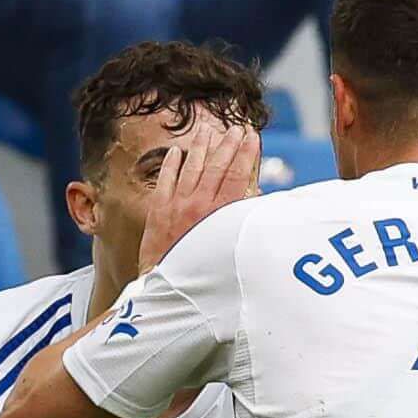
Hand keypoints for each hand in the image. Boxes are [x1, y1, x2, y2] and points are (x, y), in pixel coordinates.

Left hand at [139, 115, 259, 272]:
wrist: (168, 289)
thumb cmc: (207, 275)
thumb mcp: (233, 248)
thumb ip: (244, 221)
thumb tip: (258, 199)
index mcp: (221, 214)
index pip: (238, 175)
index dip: (246, 153)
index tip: (252, 135)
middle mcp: (198, 205)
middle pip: (217, 166)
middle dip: (228, 144)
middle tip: (236, 128)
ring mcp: (176, 205)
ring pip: (191, 168)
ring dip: (201, 147)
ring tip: (208, 130)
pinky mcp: (158, 210)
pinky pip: (165, 180)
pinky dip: (171, 164)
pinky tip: (176, 151)